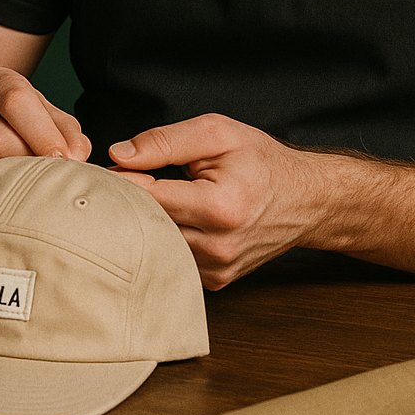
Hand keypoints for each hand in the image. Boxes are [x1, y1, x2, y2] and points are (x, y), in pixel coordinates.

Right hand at [0, 67, 89, 187]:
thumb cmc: (18, 120)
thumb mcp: (45, 113)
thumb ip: (67, 131)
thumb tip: (77, 156)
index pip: (15, 101)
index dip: (42, 133)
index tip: (64, 159)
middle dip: (29, 163)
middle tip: (51, 181)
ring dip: (12, 184)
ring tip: (32, 188)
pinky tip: (7, 195)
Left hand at [109, 114, 329, 288]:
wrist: (306, 200)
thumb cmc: (262, 163)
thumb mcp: (218, 133)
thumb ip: (166, 141)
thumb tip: (118, 155)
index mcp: (220, 207)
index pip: (147, 198)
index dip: (121, 180)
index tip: (108, 168)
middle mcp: (219, 246)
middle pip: (146, 227)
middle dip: (128, 203)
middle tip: (122, 180)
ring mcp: (218, 269)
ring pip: (156, 247)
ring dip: (145, 224)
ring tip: (153, 197)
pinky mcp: (216, 281)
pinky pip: (173, 260)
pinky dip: (166, 240)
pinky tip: (174, 220)